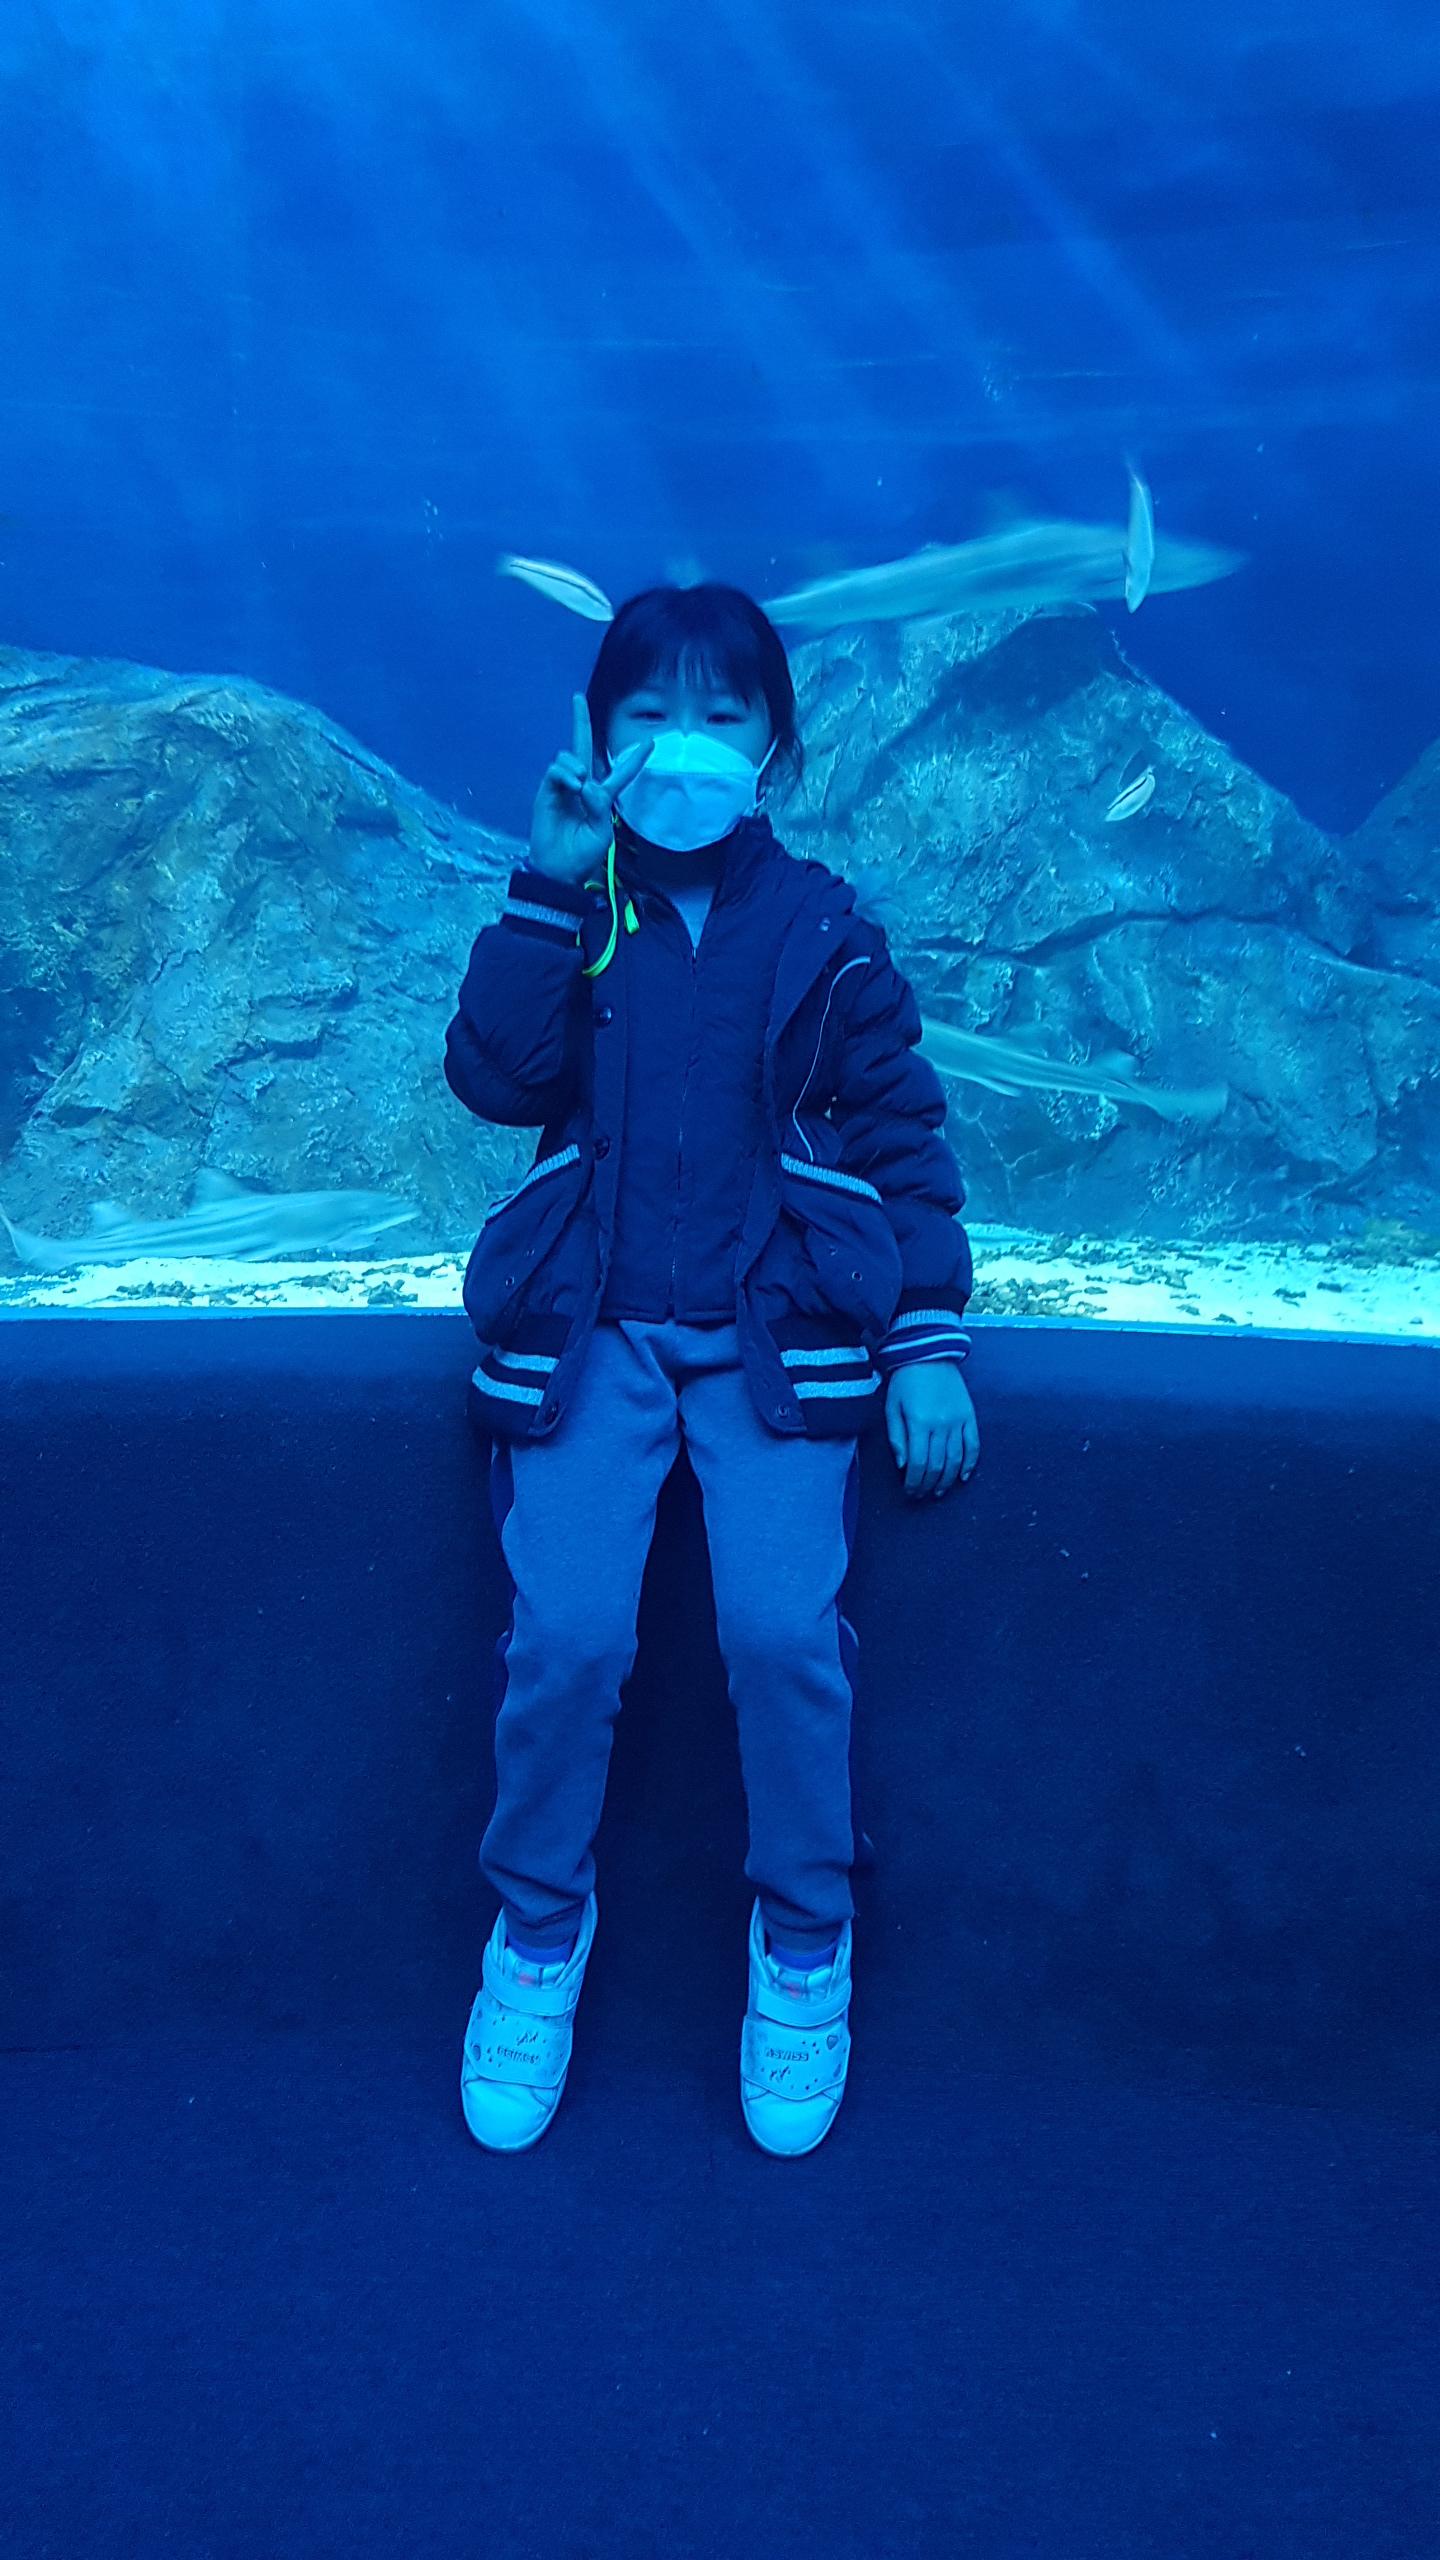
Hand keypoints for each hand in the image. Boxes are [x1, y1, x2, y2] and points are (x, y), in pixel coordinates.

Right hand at [529, 693, 651, 884]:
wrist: (558, 869)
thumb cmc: (583, 855)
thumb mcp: (601, 833)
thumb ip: (600, 807)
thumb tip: (587, 782)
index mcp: (601, 798)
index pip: (621, 773)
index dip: (635, 759)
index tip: (650, 742)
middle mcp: (582, 786)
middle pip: (584, 747)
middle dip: (580, 721)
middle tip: (578, 697)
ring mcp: (563, 787)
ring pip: (570, 756)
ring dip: (576, 765)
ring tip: (578, 785)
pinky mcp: (547, 791)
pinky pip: (556, 770)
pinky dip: (565, 773)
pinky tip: (571, 785)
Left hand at [885, 1361, 978, 1498]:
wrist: (929, 1354)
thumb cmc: (905, 1381)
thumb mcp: (892, 1407)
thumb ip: (896, 1437)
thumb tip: (903, 1465)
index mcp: (919, 1423)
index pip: (917, 1463)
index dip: (913, 1482)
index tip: (909, 1492)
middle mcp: (941, 1424)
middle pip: (937, 1465)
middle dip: (927, 1484)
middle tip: (920, 1495)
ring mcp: (958, 1421)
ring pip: (956, 1459)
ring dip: (947, 1480)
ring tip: (938, 1491)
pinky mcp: (969, 1416)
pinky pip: (973, 1445)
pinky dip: (970, 1463)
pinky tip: (964, 1476)